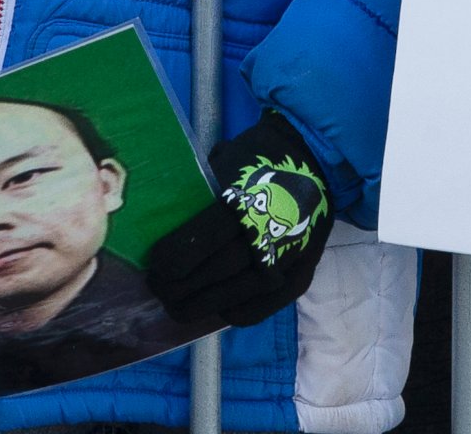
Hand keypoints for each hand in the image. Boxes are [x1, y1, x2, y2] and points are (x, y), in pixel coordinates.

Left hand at [146, 110, 333, 329]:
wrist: (315, 159)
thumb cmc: (258, 157)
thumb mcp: (222, 163)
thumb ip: (197, 197)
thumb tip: (161, 226)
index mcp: (242, 200)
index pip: (200, 241)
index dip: (171, 261)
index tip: (154, 267)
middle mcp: (266, 233)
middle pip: (214, 274)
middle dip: (179, 288)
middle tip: (159, 289)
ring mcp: (286, 259)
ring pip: (236, 296)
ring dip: (201, 306)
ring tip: (178, 305)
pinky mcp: (301, 276)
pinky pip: (262, 308)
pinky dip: (234, 313)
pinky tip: (217, 308)